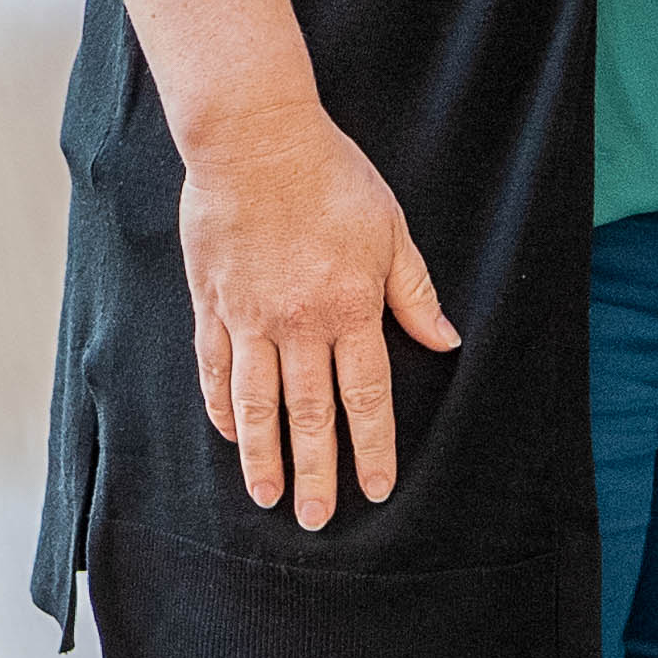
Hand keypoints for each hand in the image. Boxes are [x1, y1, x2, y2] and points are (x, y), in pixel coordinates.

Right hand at [176, 100, 461, 530]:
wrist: (255, 138)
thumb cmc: (331, 176)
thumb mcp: (391, 229)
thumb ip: (413, 292)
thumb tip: (445, 340)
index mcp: (351, 306)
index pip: (366, 395)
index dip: (372, 446)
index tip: (375, 489)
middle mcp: (299, 323)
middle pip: (310, 414)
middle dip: (316, 472)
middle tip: (315, 519)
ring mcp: (250, 316)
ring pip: (256, 403)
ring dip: (263, 455)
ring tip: (267, 497)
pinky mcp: (212, 302)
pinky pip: (214, 367)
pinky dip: (220, 406)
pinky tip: (227, 434)